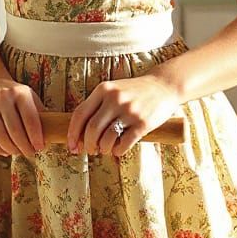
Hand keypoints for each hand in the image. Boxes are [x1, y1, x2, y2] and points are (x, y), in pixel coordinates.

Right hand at [0, 78, 46, 158]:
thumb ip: (40, 114)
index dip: (36, 137)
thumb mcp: (30, 98)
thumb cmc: (14, 96)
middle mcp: (2, 96)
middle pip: (14, 131)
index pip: (30, 119)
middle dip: (24, 147)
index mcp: (20, 92)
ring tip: (17, 152)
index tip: (40, 148)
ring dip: (11, 149)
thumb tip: (51, 136)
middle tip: (29, 153)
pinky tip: (3, 151)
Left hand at [66, 73, 181, 157]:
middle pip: (92, 129)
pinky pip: (124, 144)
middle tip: (90, 150)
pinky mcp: (143, 123)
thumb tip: (79, 134)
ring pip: (106, 138)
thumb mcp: (113, 90)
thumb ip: (97, 106)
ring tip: (105, 149)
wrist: (164, 86)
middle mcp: (115, 99)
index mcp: (103, 89)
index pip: (80, 114)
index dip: (73, 134)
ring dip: (103, 149)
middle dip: (88, 144)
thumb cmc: (134, 92)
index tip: (72, 146)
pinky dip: (117, 151)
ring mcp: (130, 111)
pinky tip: (118, 149)